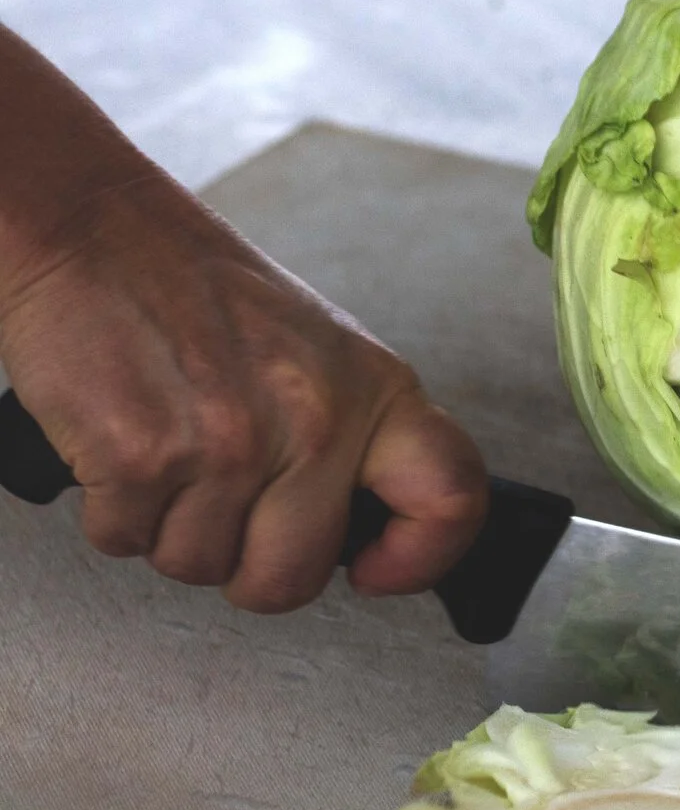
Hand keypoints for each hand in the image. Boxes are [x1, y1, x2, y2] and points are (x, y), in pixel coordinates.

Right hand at [0, 171, 486, 612]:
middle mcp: (316, 420)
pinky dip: (115, 512)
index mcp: (376, 391)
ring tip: (172, 453)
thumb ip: (355, 435)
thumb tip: (371, 530)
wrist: (97, 231)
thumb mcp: (321, 351)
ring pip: (199, 566)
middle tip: (228, 513)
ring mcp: (229, 443)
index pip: (451, 498)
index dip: (421, 557)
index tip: (375, 571)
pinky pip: (126, 541)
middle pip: (293, 578)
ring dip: (172, 530)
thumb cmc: (202, 290)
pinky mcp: (140, 457)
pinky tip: (125, 449)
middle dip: (249, 566)